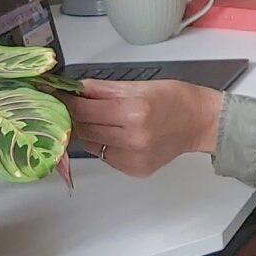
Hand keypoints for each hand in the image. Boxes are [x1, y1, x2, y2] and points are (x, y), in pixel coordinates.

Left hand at [62, 79, 221, 176]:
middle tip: (70, 105)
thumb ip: (104, 89)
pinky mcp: (135, 170)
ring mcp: (134, 158)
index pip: (85, 109)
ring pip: (92, 145)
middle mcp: (133, 138)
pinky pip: (106, 157)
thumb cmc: (175, 99)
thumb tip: (76, 88)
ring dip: (88, 131)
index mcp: (134, 112)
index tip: (55, 95)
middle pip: (85, 128)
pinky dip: (104, 145)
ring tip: (96, 119)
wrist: (200, 122)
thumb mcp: (140, 85)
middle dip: (75, 116)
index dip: (67, 102)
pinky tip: (116, 134)